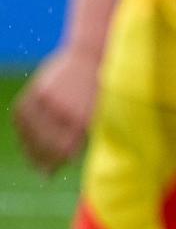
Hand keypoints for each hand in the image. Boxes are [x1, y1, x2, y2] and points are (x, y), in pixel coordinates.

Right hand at [12, 46, 100, 174]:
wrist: (91, 56)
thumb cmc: (102, 89)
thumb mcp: (101, 113)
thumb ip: (87, 133)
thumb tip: (72, 157)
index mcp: (82, 119)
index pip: (63, 149)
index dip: (55, 161)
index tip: (51, 172)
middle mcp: (63, 110)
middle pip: (45, 143)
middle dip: (41, 160)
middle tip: (42, 171)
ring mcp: (47, 100)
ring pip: (30, 131)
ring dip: (28, 147)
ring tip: (32, 159)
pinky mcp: (37, 90)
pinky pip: (22, 115)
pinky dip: (21, 129)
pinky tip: (24, 139)